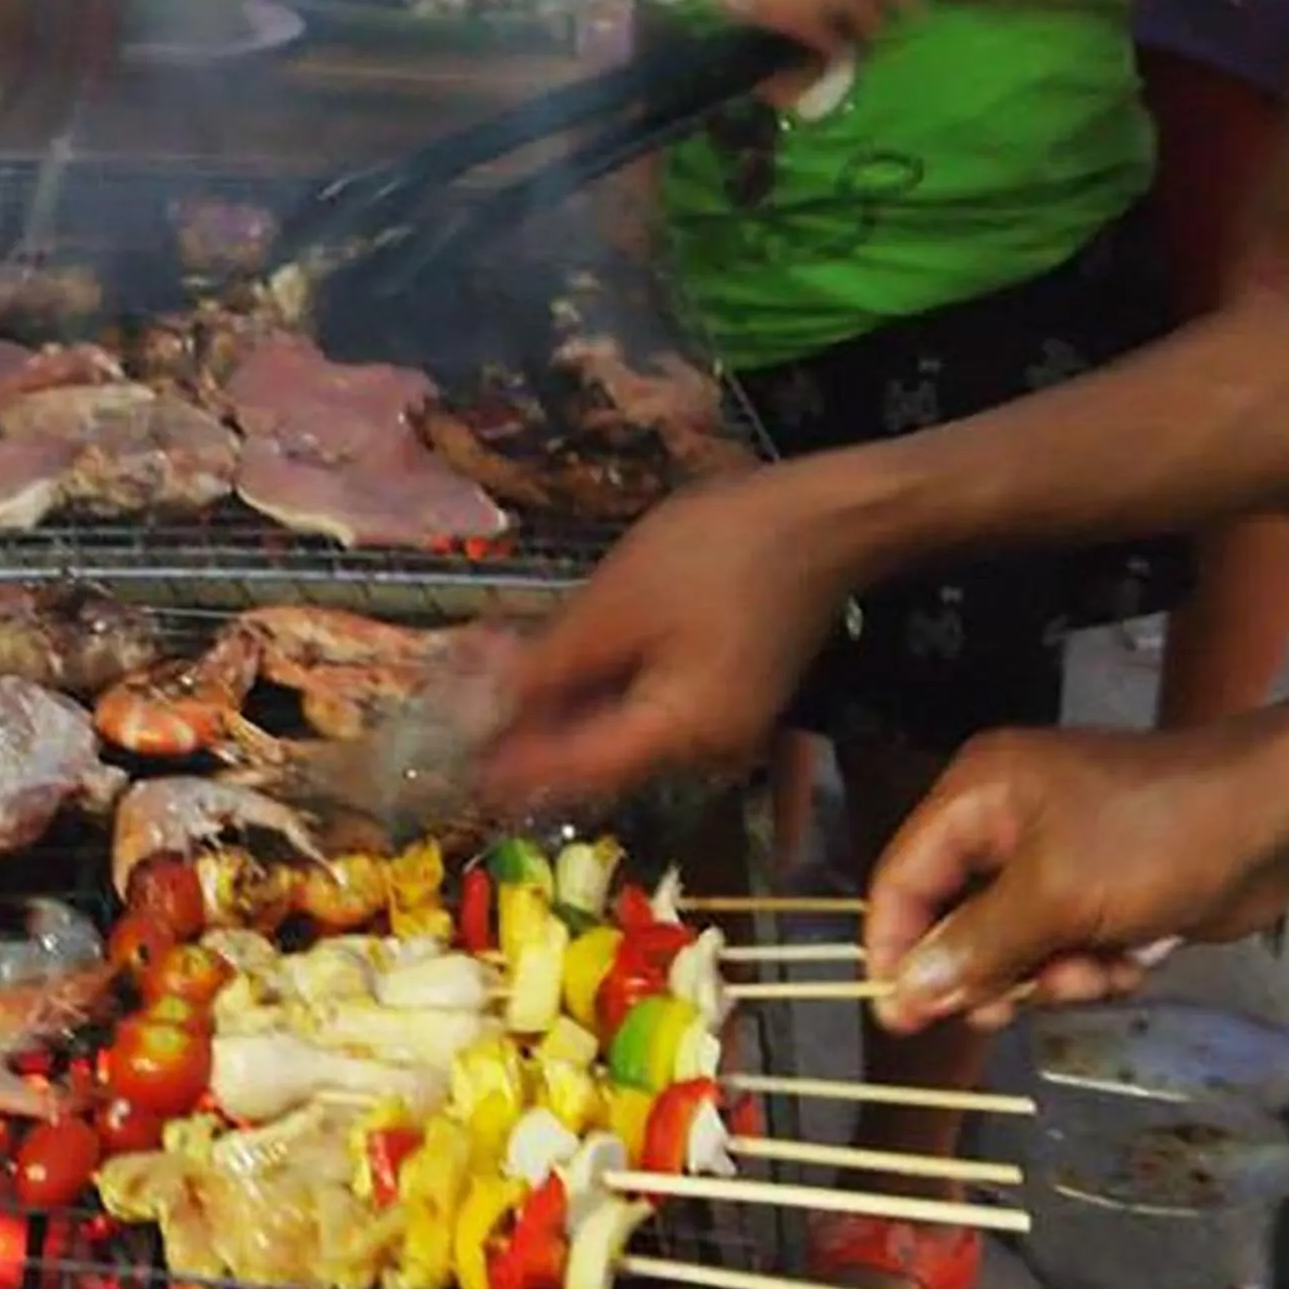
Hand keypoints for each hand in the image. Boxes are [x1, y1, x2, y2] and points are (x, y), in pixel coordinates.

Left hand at [477, 467, 857, 810]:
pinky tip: (562, 671)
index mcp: (682, 732)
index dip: (518, 769)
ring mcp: (723, 725)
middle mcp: (707, 750)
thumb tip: (495, 708)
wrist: (825, 517)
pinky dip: (604, 696)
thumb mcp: (619, 602)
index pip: (581, 771)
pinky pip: (653, 711)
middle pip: (603, 760)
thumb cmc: (719, 549)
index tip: (463, 766)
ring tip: (501, 688)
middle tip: (469, 720)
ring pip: (625, 736)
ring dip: (565, 717)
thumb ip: (554, 666)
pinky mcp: (728, 696)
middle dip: (535, 740)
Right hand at [865, 726, 1288, 1034]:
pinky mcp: (1101, 886)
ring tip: (1095, 973)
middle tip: (1009, 1010)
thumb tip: (902, 995)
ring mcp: (1055, 854)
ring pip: (1016, 945)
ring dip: (1053, 974)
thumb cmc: (1156, 841)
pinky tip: (1132, 961)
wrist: (1278, 822)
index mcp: (976, 797)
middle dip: (992, 969)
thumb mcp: (1054, 899)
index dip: (895, 949)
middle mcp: (1004, 820)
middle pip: (956, 918)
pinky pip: (1066, 945)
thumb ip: (975, 949)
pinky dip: (1093, 965)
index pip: (902, 878)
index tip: (900, 1018)